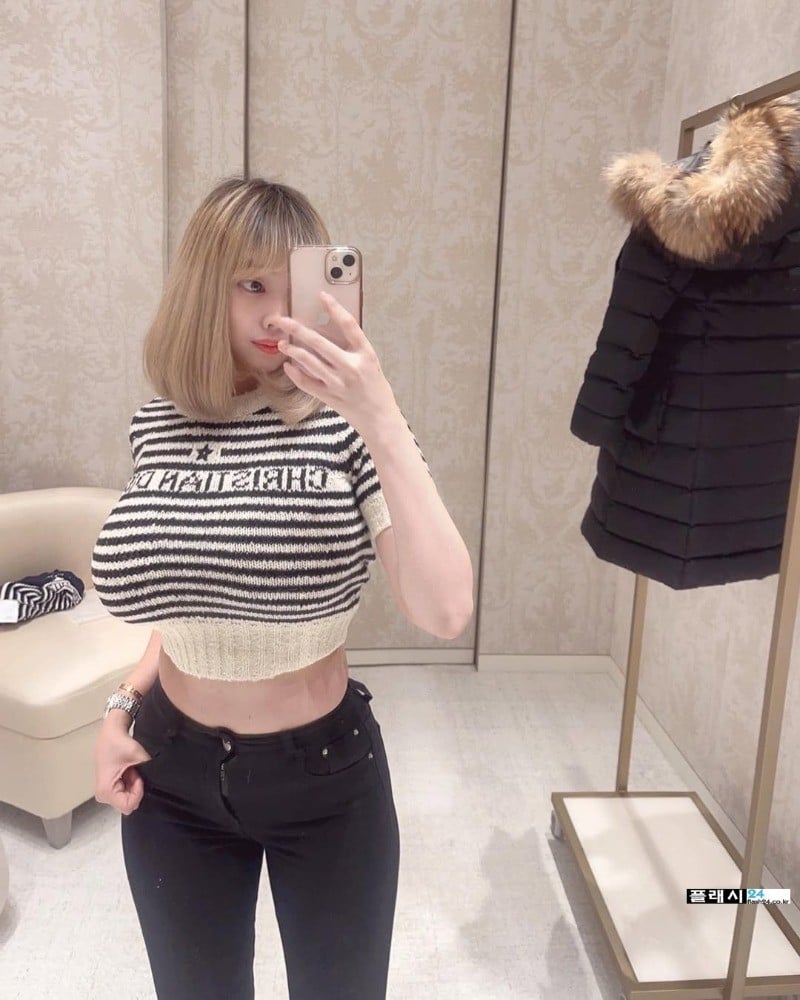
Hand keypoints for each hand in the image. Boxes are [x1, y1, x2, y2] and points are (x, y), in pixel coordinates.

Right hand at [94, 717, 153, 814]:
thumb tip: (161, 778)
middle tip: (134, 770)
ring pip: (129, 797)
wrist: (111, 731)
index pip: (128, 806)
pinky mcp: (111, 787)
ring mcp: (107, 792)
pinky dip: (132, 782)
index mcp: (105, 790)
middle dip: (136, 787)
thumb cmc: (118, 742)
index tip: (138, 776)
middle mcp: (103, 794)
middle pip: (129, 803)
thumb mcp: (137, 756)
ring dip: (134, 784)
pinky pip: (127, 791)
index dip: (138, 792)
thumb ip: (149, 769)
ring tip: (131, 768)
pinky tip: (129, 770)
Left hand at [273, 291, 397, 431]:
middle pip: (319, 342)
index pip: (349, 325)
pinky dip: (296, 373)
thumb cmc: (376, 389)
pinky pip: (307, 382)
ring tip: (282, 343)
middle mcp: (351, 367)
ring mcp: (338, 383)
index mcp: (366, 355)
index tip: (322, 296)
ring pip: (309, 362)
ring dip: (292, 350)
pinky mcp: (329, 396)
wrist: (380, 419)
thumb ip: (353, 348)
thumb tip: (328, 331)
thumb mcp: (371, 363)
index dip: (335, 309)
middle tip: (281, 320)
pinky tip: (288, 365)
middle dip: (296, 329)